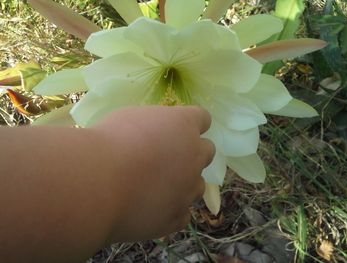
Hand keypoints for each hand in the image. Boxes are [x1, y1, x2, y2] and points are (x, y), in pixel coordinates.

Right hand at [92, 106, 214, 241]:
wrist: (98, 183)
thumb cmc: (109, 142)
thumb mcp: (131, 118)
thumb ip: (152, 125)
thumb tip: (153, 135)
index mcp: (184, 125)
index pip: (202, 119)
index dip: (190, 123)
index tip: (178, 129)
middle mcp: (194, 156)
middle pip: (207, 151)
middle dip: (192, 153)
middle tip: (168, 158)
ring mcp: (188, 189)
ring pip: (197, 185)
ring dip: (184, 184)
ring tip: (156, 187)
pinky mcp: (176, 217)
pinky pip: (182, 213)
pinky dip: (171, 210)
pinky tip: (151, 207)